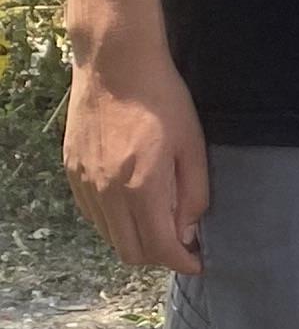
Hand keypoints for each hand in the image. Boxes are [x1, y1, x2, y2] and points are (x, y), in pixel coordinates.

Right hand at [64, 51, 209, 270]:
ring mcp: (85, 183)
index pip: (159, 248)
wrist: (116, 65)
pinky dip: (114, 221)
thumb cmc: (163, 101)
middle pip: (130, 252)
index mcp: (141, 187)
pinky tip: (133, 203)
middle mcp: (107, 192)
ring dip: (135, 239)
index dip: (182, 262)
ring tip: (158, 222)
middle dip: (159, 257)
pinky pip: (93, 214)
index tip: (196, 262)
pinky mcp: (72, 172)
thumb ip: (193, 195)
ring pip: (109, 236)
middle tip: (180, 244)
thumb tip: (187, 232)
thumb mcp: (193, 147)